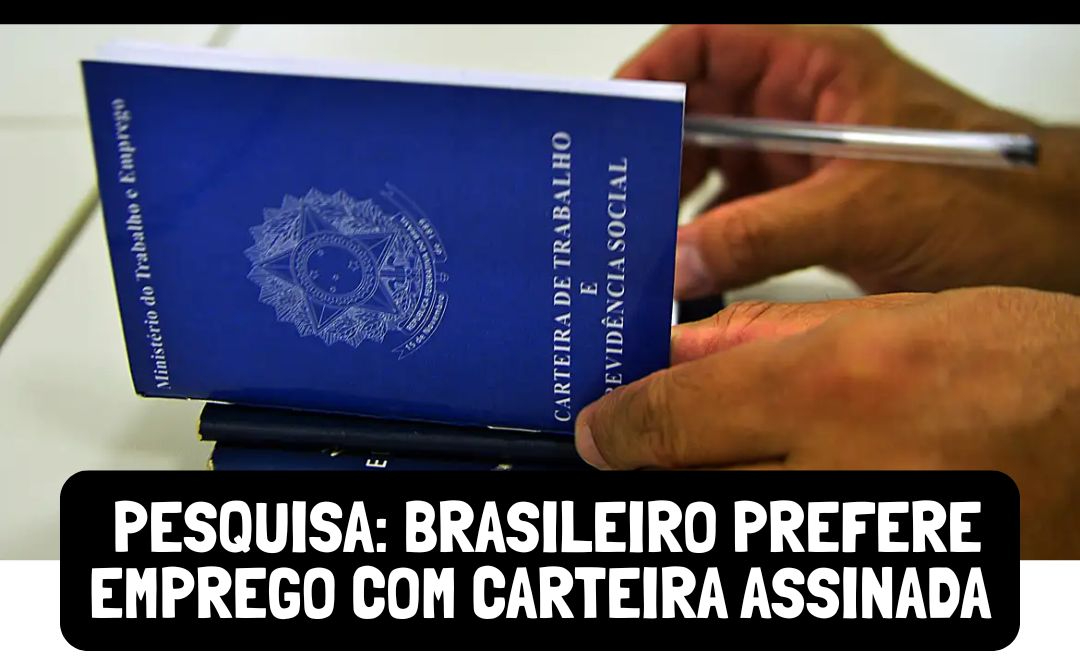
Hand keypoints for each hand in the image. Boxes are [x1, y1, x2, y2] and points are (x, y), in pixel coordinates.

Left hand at [573, 287, 1079, 557]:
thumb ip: (761, 341)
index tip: (600, 431)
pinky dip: (758, 546)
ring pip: (718, 543)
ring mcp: (858, 551)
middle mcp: (834, 475)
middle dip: (648, 476)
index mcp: (830, 390)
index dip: (615, 429)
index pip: (667, 423)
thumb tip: (675, 351)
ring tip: (720, 473)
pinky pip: (780, 580)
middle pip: (679, 494)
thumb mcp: (882, 322)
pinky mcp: (875, 596)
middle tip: (644, 456)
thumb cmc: (1020, 366)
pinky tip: (775, 502)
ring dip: (699, 507)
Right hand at [618, 25, 1079, 296]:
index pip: (711, 41)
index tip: (616, 116)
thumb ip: (765, 233)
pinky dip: (699, 240)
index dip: (655, 69)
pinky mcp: (799, 207)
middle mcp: (797, 105)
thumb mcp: (865, 210)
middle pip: (696, 109)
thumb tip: (677, 259)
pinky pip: (728, 214)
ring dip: (671, 201)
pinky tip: (678, 269)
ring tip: (636, 240)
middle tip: (615, 197)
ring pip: (706, 165)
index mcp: (816, 66)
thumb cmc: (988, 200)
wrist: (1041, 251)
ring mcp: (795, 158)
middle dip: (653, 151)